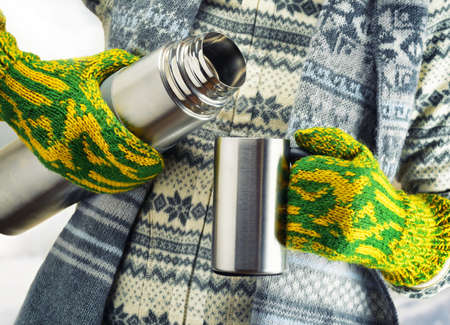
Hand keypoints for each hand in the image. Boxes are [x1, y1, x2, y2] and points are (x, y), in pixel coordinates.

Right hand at [0, 10, 162, 192]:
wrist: (12, 90)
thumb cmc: (52, 78)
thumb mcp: (87, 67)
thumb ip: (117, 63)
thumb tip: (140, 62)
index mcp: (87, 118)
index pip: (123, 148)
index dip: (143, 159)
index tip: (158, 160)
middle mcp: (75, 143)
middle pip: (116, 169)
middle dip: (140, 173)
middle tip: (154, 169)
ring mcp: (63, 157)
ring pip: (101, 181)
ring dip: (124, 183)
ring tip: (141, 177)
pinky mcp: (54, 163)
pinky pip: (84, 181)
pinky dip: (104, 185)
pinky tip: (117, 183)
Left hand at [286, 127, 448, 286]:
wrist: (392, 231)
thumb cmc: (371, 188)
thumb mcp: (359, 156)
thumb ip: (331, 140)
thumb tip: (298, 136)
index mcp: (350, 177)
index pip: (300, 170)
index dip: (297, 171)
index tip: (305, 175)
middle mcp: (344, 203)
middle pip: (291, 191)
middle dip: (292, 190)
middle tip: (306, 193)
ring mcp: (336, 228)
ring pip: (288, 213)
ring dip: (289, 209)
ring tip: (307, 208)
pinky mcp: (329, 248)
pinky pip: (292, 235)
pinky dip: (291, 229)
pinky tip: (307, 224)